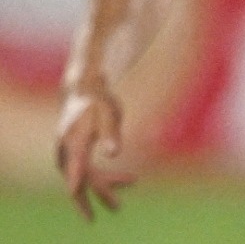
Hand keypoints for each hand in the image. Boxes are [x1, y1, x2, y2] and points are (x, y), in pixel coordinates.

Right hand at [56, 87, 135, 220]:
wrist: (83, 90)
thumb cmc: (98, 100)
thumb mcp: (108, 113)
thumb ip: (111, 133)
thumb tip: (114, 154)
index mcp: (74, 139)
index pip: (75, 163)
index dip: (75, 178)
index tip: (75, 192)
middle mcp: (66, 149)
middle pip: (80, 177)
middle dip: (98, 193)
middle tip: (117, 208)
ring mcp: (67, 153)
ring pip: (83, 178)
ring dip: (102, 187)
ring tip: (123, 195)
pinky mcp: (72, 154)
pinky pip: (83, 172)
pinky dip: (99, 178)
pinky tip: (117, 181)